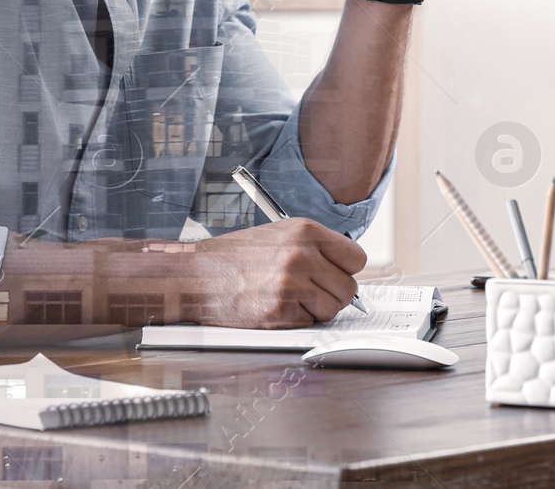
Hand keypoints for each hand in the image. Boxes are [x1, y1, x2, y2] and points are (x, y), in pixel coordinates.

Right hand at [190, 218, 366, 327]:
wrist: (197, 275)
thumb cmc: (236, 257)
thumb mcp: (280, 235)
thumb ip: (316, 248)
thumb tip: (347, 271)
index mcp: (305, 231)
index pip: (357, 258)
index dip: (346, 270)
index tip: (335, 274)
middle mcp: (301, 255)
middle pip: (348, 288)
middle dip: (332, 294)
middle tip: (309, 292)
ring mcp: (291, 284)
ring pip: (332, 309)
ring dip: (316, 310)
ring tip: (290, 298)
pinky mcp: (280, 311)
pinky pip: (310, 323)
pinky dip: (297, 321)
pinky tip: (275, 307)